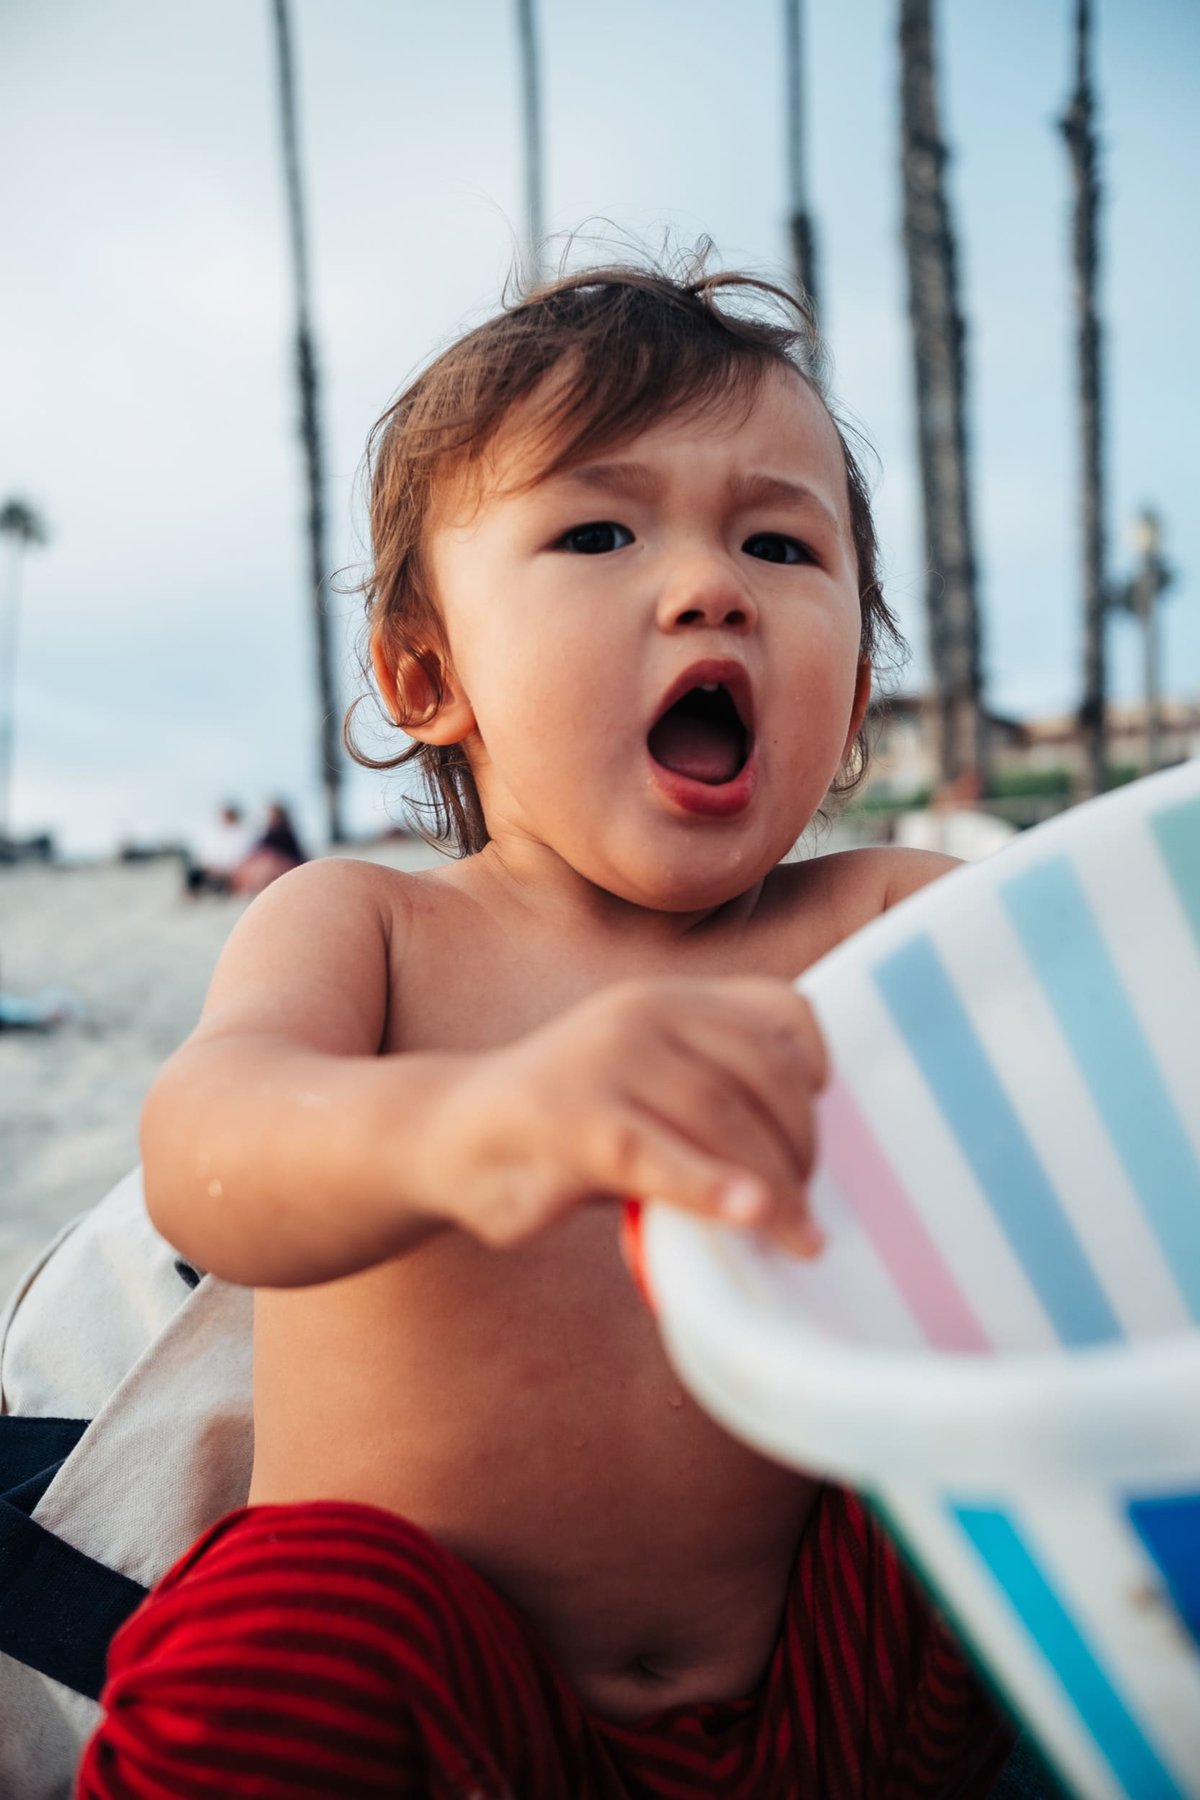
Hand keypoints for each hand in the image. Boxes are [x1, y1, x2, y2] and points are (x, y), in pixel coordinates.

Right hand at [412, 977, 827, 1253]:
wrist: (445, 1136)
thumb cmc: (567, 1124)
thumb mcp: (645, 1088)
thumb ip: (711, 1098)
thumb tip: (805, 1160)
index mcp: (670, 999)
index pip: (781, 1011)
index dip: (817, 1072)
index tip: (820, 1132)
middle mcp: (644, 1014)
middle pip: (763, 1074)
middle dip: (802, 1147)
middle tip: (810, 1207)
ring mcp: (606, 1062)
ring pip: (722, 1116)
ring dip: (776, 1183)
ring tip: (800, 1236)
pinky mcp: (572, 1122)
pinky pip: (658, 1155)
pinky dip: (711, 1187)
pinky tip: (750, 1216)